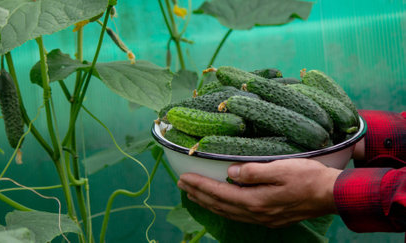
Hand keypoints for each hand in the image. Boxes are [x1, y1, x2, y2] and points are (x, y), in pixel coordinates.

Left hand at [177, 158, 341, 227]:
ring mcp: (263, 218)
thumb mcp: (281, 169)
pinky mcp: (270, 218)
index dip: (200, 185)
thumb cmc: (308, 177)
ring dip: (208, 203)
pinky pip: (238, 215)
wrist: (332, 195)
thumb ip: (253, 172)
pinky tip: (220, 205)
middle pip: (219, 205)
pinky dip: (223, 209)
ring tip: (194, 195)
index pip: (219, 193)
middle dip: (198, 194)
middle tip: (182, 184)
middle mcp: (256, 213)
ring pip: (227, 212)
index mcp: (256, 200)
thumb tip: (229, 174)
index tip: (184, 177)